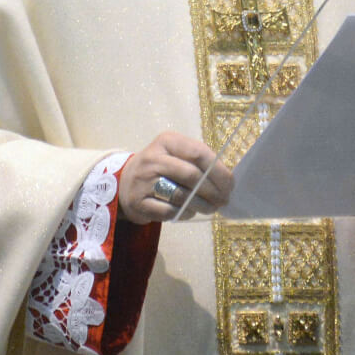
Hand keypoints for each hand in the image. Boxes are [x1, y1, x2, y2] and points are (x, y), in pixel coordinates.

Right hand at [117, 131, 233, 223]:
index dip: (218, 171)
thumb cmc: (159, 167)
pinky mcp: (139, 203)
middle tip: (224, 200)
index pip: (198, 153)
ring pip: (181, 195)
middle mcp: (153, 159)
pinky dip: (185, 213)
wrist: (124, 183)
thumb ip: (198, 161)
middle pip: (191, 176)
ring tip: (211, 207)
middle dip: (213, 191)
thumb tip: (226, 180)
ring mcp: (144, 182)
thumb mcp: (175, 154)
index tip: (230, 184)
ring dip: (202, 205)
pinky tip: (191, 211)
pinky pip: (170, 211)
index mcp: (167, 141)